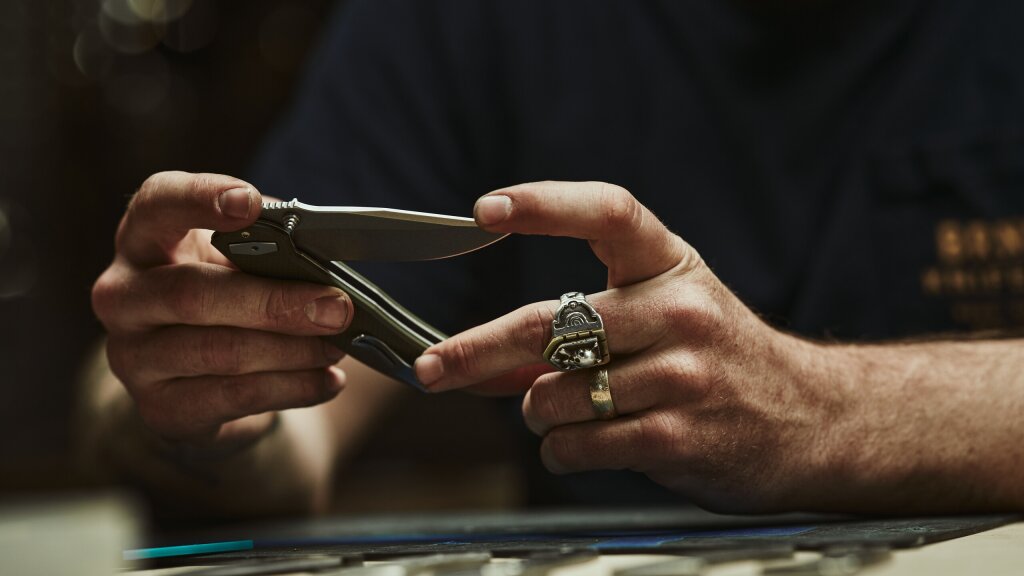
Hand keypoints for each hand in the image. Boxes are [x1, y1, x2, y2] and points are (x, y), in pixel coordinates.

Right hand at [92, 171, 352, 449]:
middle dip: (274, 301)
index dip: (198, 200)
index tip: (249, 203)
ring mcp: (133, 357)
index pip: (155, 205)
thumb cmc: (230, 296)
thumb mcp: (241, 261)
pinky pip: (232, 398)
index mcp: (143, 239)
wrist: (198, 380)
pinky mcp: (160, 410)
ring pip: (218, 352)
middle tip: (337, 307)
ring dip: (291, 350)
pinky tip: (328, 380)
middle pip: (191, 293)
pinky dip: (291, 388)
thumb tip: (322, 257)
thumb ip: (271, 249)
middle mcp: (122, 296)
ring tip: (338, 347)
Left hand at [414, 181, 850, 512]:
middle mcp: (679, 311)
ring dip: (537, 413)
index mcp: (671, 265)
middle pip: (550, 324)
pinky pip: (578, 445)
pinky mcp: (678, 435)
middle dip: (476, 350)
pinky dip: (560, 451)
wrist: (811, 418)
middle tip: (432, 368)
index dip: (543, 205)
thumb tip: (480, 361)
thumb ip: (580, 325)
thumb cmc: (718, 357)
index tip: (484, 210)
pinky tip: (577, 444)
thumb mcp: (666, 313)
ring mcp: (683, 374)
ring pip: (554, 396)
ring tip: (561, 412)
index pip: (607, 211)